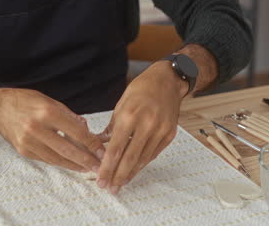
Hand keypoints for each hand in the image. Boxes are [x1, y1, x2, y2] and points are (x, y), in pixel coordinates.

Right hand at [0, 88, 104, 172]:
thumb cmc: (26, 101)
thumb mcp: (49, 101)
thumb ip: (68, 115)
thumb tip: (86, 128)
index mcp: (47, 112)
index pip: (75, 131)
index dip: (91, 143)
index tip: (102, 151)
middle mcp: (37, 128)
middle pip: (67, 149)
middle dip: (85, 160)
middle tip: (99, 167)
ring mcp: (29, 142)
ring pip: (57, 158)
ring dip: (74, 165)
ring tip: (87, 168)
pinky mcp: (24, 151)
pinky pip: (46, 159)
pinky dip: (60, 162)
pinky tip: (70, 164)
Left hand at [96, 61, 186, 193]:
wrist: (168, 80)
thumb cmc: (140, 90)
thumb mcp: (121, 104)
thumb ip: (111, 128)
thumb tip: (98, 146)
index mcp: (130, 115)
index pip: (116, 148)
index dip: (107, 167)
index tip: (100, 179)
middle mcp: (146, 124)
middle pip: (130, 158)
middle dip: (118, 176)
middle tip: (109, 188)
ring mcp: (160, 130)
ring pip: (143, 159)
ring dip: (130, 174)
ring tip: (120, 184)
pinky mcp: (169, 134)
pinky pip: (153, 154)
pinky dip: (142, 164)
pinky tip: (133, 171)